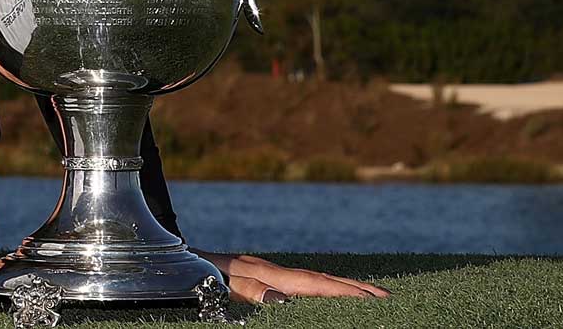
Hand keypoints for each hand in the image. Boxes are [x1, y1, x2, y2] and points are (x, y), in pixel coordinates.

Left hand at [198, 251, 390, 303]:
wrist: (174, 261)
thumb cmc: (197, 276)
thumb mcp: (222, 285)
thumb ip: (253, 291)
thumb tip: (283, 301)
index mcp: (271, 275)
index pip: (317, 285)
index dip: (347, 293)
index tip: (378, 298)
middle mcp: (274, 272)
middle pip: (322, 281)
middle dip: (355, 289)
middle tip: (388, 296)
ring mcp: (267, 272)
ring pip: (313, 281)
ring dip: (341, 287)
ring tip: (368, 294)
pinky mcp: (259, 275)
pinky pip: (299, 283)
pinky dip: (320, 288)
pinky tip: (324, 292)